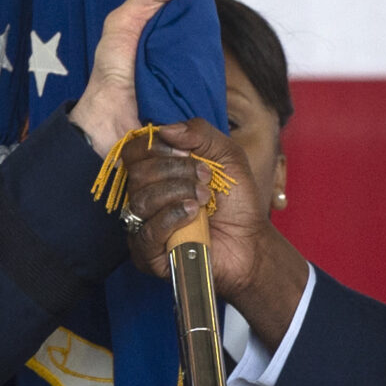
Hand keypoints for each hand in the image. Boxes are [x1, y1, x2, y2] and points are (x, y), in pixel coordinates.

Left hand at [68, 0, 197, 157]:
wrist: (107, 118)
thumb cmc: (110, 70)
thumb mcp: (122, 22)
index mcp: (162, 32)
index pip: (189, 11)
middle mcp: (177, 52)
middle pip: (204, 32)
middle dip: (208, 24)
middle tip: (211, 16)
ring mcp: (188, 75)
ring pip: (210, 57)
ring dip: (210, 51)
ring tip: (211, 41)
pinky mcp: (195, 97)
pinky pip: (211, 84)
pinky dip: (211, 77)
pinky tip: (211, 68)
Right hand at [123, 120, 309, 343]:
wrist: (251, 242)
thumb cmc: (237, 201)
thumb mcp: (227, 155)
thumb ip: (200, 133)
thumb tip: (165, 129)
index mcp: (155, 173)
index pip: (134, 151)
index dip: (158, 146)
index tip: (188, 152)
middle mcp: (143, 197)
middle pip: (137, 173)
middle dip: (175, 170)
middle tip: (205, 178)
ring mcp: (142, 226)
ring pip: (141, 200)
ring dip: (178, 193)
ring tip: (205, 198)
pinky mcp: (147, 255)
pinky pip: (147, 231)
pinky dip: (172, 217)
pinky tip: (194, 215)